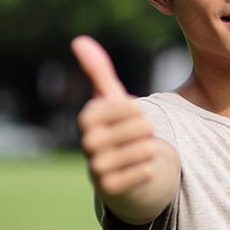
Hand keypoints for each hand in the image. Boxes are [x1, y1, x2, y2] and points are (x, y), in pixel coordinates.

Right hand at [72, 36, 157, 200]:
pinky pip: (144, 172)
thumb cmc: (122, 133)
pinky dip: (149, 169)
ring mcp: (97, 168)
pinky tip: (142, 170)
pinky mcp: (111, 189)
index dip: (140, 111)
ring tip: (141, 153)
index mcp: (88, 118)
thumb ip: (99, 72)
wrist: (130, 175)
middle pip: (142, 126)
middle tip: (138, 139)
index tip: (132, 118)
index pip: (130, 105)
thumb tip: (79, 40)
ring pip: (145, 149)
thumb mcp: (113, 102)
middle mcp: (87, 143)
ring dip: (150, 151)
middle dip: (148, 132)